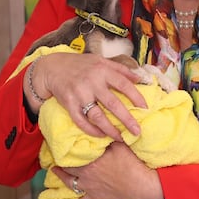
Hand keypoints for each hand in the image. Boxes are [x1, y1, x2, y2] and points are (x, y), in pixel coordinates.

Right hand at [29, 52, 144, 139]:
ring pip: (97, 116)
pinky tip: (101, 135)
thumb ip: (120, 69)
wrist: (53, 67)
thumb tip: (140, 78)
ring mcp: (80, 94)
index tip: (146, 108)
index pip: (123, 84)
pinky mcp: (68, 103)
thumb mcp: (101, 61)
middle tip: (138, 132)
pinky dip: (91, 130)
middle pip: (113, 104)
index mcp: (102, 70)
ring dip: (110, 129)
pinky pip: (81, 121)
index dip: (136, 97)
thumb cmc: (81, 65)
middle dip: (127, 119)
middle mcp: (92, 82)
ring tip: (121, 138)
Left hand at [53, 142, 164, 198]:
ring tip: (55, 171)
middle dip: (60, 161)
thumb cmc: (130, 163)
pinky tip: (76, 197)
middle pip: (68, 167)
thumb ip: (107, 137)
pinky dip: (78, 198)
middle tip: (54, 155)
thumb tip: (101, 129)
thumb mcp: (119, 144)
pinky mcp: (96, 197)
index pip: (72, 153)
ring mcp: (89, 187)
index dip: (65, 148)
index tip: (58, 143)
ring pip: (70, 183)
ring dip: (62, 177)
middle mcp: (86, 174)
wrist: (140, 185)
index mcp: (90, 160)